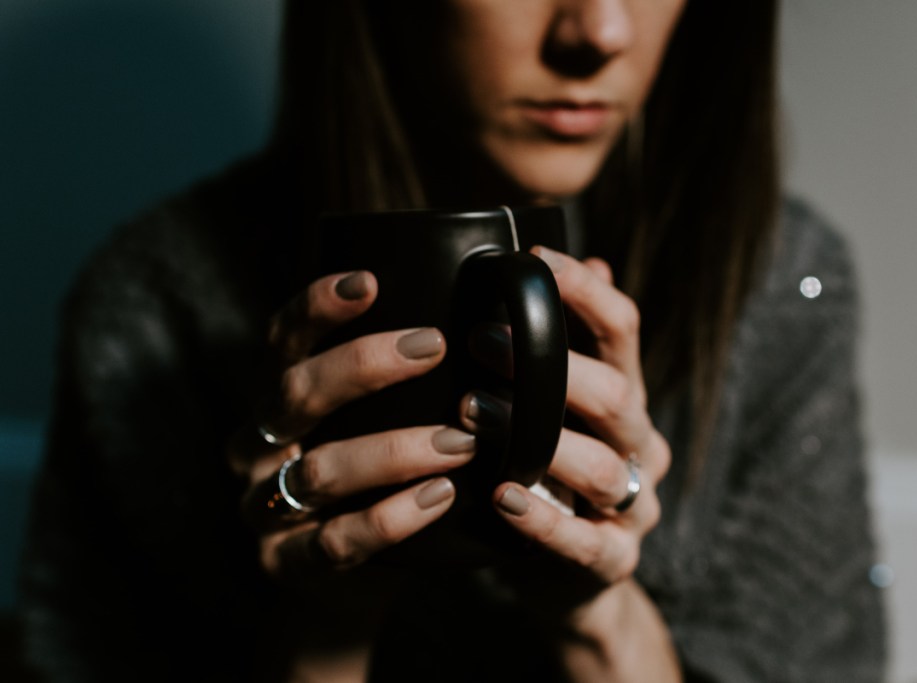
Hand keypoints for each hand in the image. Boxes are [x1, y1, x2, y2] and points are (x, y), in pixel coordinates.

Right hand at [226, 271, 476, 659]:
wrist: (346, 581)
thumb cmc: (380, 479)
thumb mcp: (383, 420)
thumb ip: (415, 377)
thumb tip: (496, 314)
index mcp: (281, 396)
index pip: (284, 337)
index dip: (317, 305)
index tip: (370, 280)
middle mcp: (260, 442)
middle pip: (294, 391)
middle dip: (364, 364)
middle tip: (434, 346)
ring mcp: (265, 505)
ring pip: (320, 469)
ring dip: (395, 449)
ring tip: (462, 440)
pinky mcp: (288, 561)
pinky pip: (337, 539)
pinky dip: (393, 516)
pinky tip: (441, 497)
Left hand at [465, 247, 678, 679]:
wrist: (575, 577)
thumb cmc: (552, 473)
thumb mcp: (557, 407)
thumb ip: (563, 343)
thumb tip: (583, 260)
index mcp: (624, 396)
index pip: (623, 329)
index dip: (585, 290)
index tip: (534, 258)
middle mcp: (638, 443)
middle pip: (617, 394)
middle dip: (553, 366)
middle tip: (480, 341)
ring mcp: (633, 505)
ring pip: (603, 468)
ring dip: (540, 439)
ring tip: (473, 414)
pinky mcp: (613, 558)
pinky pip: (586, 542)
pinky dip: (544, 521)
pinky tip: (502, 496)